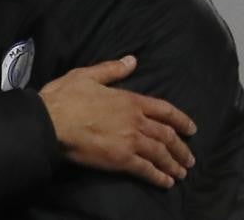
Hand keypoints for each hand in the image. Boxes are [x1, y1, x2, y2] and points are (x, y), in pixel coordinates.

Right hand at [39, 55, 196, 188]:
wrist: (51, 122)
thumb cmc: (66, 97)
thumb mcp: (88, 75)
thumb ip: (112, 69)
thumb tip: (132, 60)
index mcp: (130, 100)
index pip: (165, 110)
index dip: (182, 120)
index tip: (192, 129)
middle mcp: (136, 121)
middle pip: (167, 135)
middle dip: (181, 148)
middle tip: (189, 158)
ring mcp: (131, 141)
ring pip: (161, 153)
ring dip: (174, 164)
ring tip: (182, 172)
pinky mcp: (121, 160)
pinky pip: (146, 170)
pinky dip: (159, 176)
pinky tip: (166, 182)